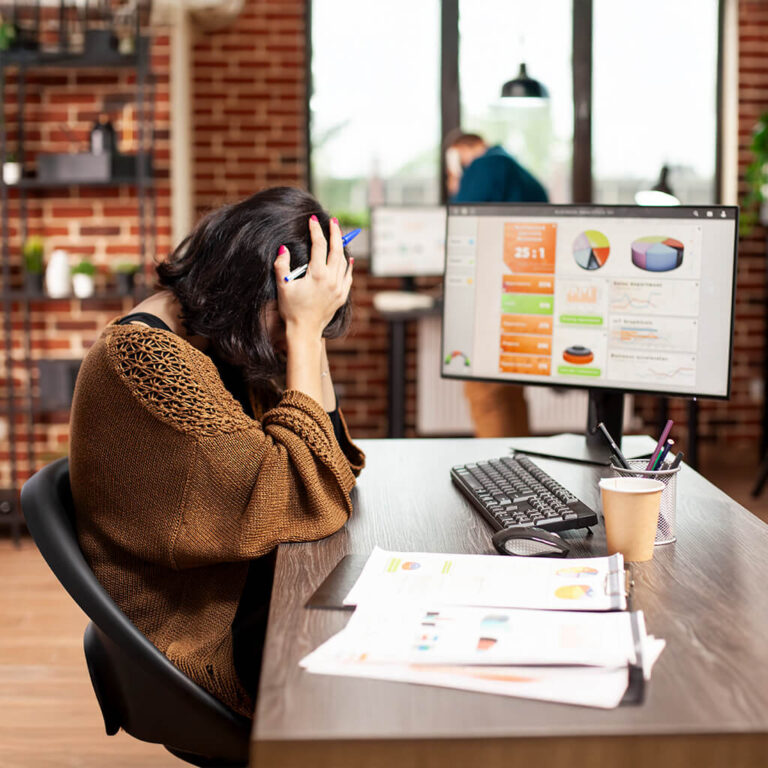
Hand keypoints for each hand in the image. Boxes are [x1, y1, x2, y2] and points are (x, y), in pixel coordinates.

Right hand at [274, 216, 352, 338]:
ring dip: (341, 247)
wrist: (305, 331)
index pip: (319, 245)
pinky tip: (347, 258)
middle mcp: (331, 279)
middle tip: (333, 221)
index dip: (316, 230)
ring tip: (337, 236)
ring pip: (344, 261)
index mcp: (317, 275)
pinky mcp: (342, 295)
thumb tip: (283, 248)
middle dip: (335, 233)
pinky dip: (348, 265)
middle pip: (337, 249)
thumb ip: (281, 265)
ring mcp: (339, 288)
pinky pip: (348, 275)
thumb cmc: (292, 310)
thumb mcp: (283, 286)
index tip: (313, 220)